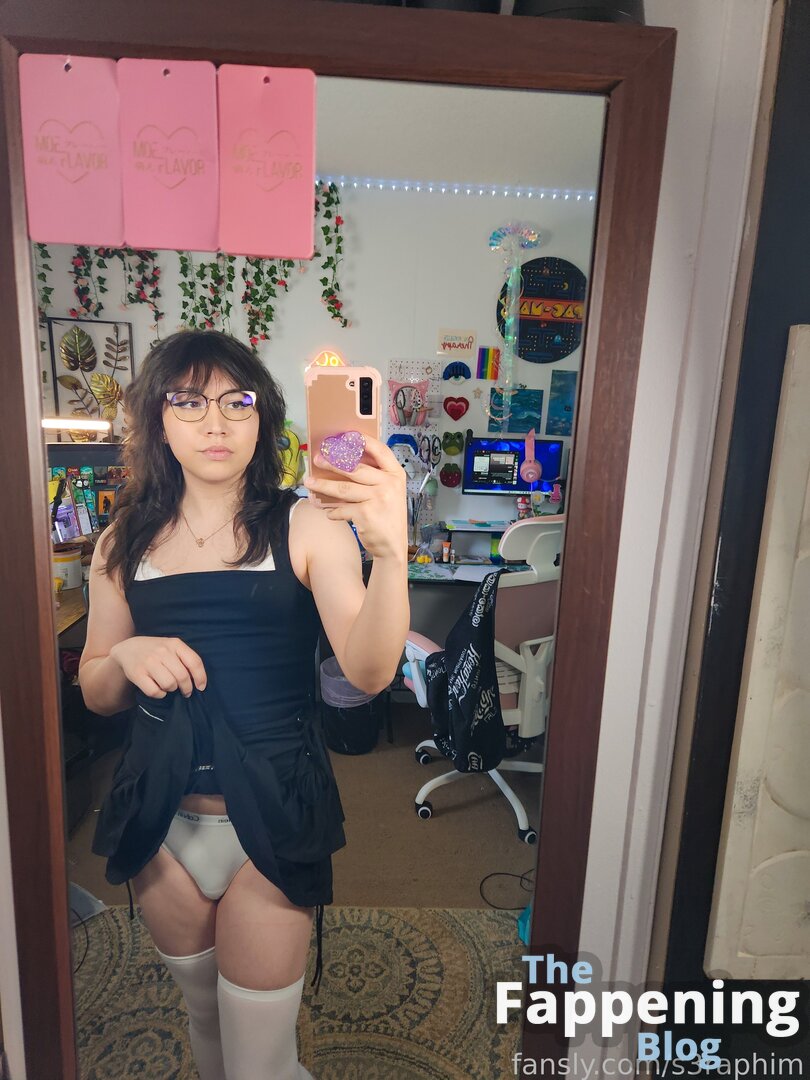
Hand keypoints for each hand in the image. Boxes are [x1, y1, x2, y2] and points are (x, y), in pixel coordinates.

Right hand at [109, 636, 207, 698]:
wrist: (128, 649)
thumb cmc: (157, 651)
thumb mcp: (172, 647)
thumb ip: (185, 659)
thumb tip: (199, 682)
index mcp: (174, 644)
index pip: (194, 662)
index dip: (200, 677)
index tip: (201, 687)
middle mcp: (162, 651)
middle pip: (182, 676)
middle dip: (187, 688)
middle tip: (186, 692)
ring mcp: (148, 662)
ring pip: (169, 684)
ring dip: (172, 689)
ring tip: (170, 687)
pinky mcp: (137, 673)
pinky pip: (155, 691)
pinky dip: (160, 694)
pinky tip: (159, 690)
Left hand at [304, 434, 407, 559]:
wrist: (393, 546)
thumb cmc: (387, 516)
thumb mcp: (390, 492)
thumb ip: (376, 477)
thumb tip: (344, 462)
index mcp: (396, 475)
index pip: (381, 451)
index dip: (365, 441)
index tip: (348, 434)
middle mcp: (389, 484)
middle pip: (355, 468)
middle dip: (332, 463)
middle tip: (317, 459)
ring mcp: (378, 499)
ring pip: (344, 488)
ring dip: (324, 485)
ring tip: (310, 483)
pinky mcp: (366, 514)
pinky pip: (342, 508)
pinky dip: (333, 511)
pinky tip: (328, 512)